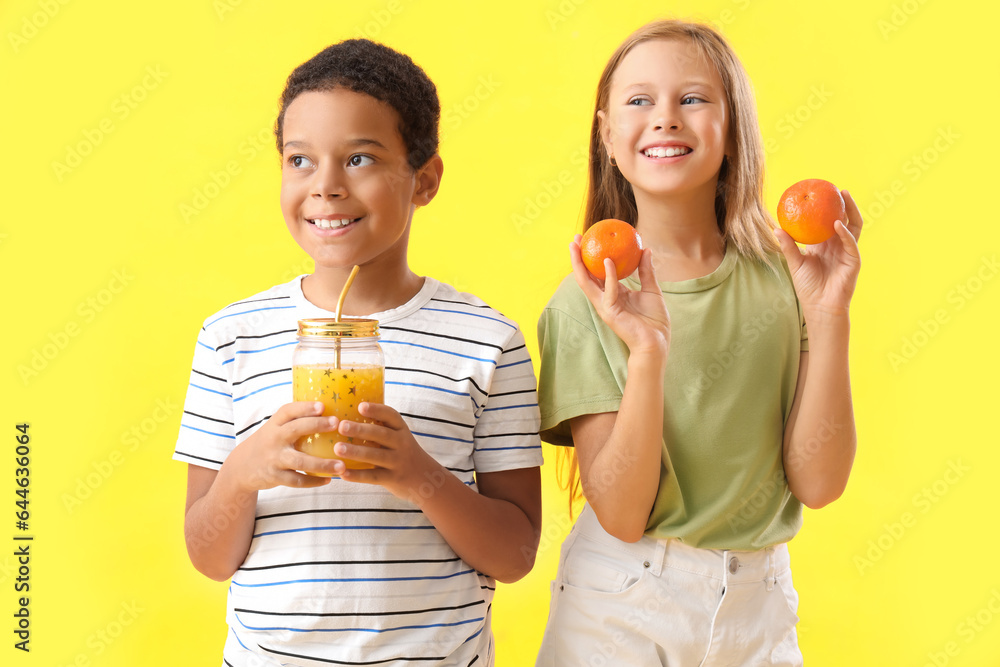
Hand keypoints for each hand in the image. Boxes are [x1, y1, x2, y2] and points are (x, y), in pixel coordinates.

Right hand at [223, 401, 344, 491]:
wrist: (242, 467)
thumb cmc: (269, 442)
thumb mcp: (276, 428)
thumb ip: (296, 421)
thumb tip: (330, 409)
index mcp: (275, 423)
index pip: (288, 411)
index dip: (305, 407)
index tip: (322, 405)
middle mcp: (274, 438)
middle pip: (295, 430)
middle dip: (316, 425)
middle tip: (337, 423)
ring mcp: (274, 458)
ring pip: (300, 462)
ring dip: (322, 464)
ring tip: (342, 465)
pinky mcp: (275, 477)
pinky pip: (297, 481)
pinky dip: (313, 481)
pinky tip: (329, 479)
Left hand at [331, 402, 445, 503]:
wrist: (425, 478)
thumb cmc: (403, 452)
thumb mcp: (399, 437)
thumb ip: (380, 428)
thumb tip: (347, 414)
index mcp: (401, 429)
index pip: (391, 416)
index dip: (376, 410)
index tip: (360, 406)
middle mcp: (402, 443)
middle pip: (382, 434)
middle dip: (361, 430)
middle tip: (342, 426)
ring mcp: (398, 462)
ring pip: (376, 456)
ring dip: (356, 452)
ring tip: (338, 448)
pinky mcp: (393, 479)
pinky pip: (373, 477)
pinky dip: (357, 476)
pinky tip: (342, 473)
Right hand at [570, 236, 669, 356]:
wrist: (657, 342)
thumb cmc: (655, 320)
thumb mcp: (652, 290)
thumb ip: (646, 271)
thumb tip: (646, 249)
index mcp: (614, 294)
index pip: (597, 273)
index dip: (591, 258)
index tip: (590, 240)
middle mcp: (605, 299)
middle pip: (585, 276)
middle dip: (577, 258)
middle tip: (575, 239)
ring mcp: (605, 306)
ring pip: (586, 283)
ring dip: (579, 264)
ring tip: (576, 246)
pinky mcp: (610, 313)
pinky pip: (608, 291)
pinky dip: (608, 275)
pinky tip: (609, 260)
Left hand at [774, 190, 861, 316]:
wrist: (819, 306)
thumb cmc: (808, 287)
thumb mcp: (795, 263)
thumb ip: (788, 246)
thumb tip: (776, 228)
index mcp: (825, 245)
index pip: (828, 222)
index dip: (827, 208)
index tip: (821, 193)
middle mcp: (838, 245)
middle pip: (845, 220)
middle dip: (843, 204)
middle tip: (837, 189)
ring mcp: (847, 252)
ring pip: (853, 227)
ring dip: (850, 211)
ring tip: (844, 197)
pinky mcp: (853, 261)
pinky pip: (851, 243)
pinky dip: (845, 233)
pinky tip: (837, 225)